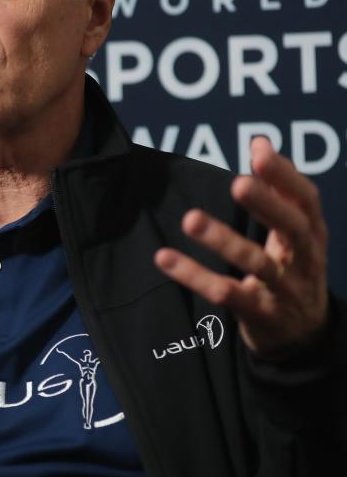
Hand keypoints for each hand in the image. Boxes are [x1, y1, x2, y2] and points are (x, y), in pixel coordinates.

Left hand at [155, 137, 329, 357]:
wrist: (303, 336)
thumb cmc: (292, 268)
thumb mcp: (294, 231)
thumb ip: (279, 188)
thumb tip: (260, 141)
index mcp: (312, 234)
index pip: (306, 201)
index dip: (286, 176)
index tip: (258, 153)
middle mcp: (305, 261)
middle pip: (293, 230)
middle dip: (267, 205)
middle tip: (238, 183)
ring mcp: (285, 291)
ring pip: (257, 264)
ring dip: (223, 241)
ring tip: (190, 219)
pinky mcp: (260, 314)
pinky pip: (226, 294)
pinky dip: (195, 276)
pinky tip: (165, 258)